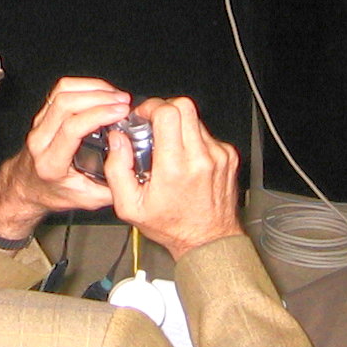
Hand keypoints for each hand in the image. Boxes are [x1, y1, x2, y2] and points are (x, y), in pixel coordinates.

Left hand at [0, 76, 136, 239]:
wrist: (27, 188)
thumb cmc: (53, 193)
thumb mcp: (87, 200)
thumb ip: (112, 188)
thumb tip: (136, 170)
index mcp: (51, 162)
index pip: (71, 128)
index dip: (98, 115)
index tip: (120, 112)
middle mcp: (41, 140)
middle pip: (65, 104)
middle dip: (99, 97)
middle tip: (123, 101)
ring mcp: (39, 124)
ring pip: (62, 93)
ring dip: (93, 88)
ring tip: (116, 95)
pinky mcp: (43, 114)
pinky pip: (61, 91)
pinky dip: (84, 85)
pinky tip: (102, 91)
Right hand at [106, 97, 242, 259]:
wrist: (208, 240)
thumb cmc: (172, 226)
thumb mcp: (130, 206)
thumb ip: (117, 169)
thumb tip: (117, 139)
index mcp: (175, 167)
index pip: (168, 113)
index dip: (151, 107)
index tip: (143, 117)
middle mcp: (200, 157)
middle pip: (184, 106)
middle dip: (165, 109)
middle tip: (154, 125)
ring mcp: (218, 155)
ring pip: (195, 119)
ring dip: (179, 126)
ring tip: (169, 149)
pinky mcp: (228, 156)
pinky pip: (207, 135)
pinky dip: (193, 140)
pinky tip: (186, 160)